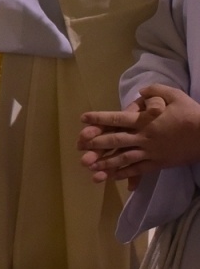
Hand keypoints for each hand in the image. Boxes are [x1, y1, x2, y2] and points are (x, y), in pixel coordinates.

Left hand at [78, 84, 199, 181]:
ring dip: (105, 163)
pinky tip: (111, 176)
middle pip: (115, 140)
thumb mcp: (174, 95)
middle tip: (79, 147)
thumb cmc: (192, 114)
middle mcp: (144, 137)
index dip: (99, 119)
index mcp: (145, 120)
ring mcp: (150, 152)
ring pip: (123, 158)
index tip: (83, 118)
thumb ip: (154, 92)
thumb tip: (140, 92)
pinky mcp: (158, 163)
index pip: (117, 118)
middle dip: (96, 143)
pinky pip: (138, 170)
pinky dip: (123, 174)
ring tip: (89, 167)